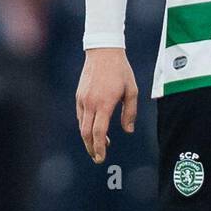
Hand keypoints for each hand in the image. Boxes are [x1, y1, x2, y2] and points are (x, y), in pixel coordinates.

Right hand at [76, 48, 137, 162]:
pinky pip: (81, 116)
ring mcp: (82, 99)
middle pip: (87, 133)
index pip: (99, 132)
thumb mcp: (132, 91)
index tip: (101, 157)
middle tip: (98, 158)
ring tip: (101, 145)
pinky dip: (86, 126)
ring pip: (82, 126)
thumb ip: (130, 112)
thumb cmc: (121, 71)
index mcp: (105, 103)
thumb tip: (127, 131)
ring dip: (89, 138)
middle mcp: (91, 103)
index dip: (99, 147)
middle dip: (91, 148)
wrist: (103, 52)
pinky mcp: (79, 96)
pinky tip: (95, 128)